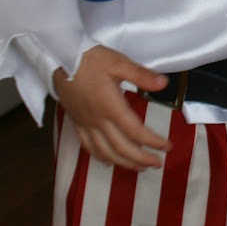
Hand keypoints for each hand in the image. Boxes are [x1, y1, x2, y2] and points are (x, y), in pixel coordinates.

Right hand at [52, 45, 169, 170]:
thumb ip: (141, 75)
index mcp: (111, 107)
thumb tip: (164, 84)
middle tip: (157, 164)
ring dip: (123, 163)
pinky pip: (88, 147)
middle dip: (141, 159)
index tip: (167, 147)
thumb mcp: (118, 62)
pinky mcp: (76, 122)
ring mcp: (86, 124)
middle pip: (122, 148)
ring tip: (139, 168)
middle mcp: (98, 120)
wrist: (59, 58)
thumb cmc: (89, 59)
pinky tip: (108, 161)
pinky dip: (101, 157)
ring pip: (105, 152)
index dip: (154, 142)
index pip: (136, 132)